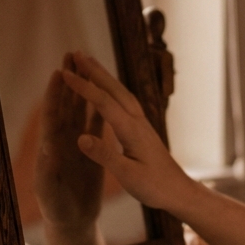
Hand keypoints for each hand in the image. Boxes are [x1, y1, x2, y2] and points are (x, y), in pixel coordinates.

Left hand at [35, 53, 105, 244]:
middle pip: (65, 103)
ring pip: (80, 108)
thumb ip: (47, 170)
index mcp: (52, 147)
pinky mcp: (91, 149)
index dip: (54, 94)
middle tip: (71, 54)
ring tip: (87, 65)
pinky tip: (106, 93)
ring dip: (83, 87)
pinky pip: (96, 123)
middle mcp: (63, 140)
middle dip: (68, 79)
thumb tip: (47, 147)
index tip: (58, 73)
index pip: (52, 115)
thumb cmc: (58, 209)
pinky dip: (99, 107)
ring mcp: (77, 143)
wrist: (72, 221)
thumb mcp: (50, 191)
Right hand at [59, 52, 200, 211]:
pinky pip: (125, 101)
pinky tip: (108, 90)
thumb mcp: (127, 175)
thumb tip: (80, 137)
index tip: (65, 73)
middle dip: (94, 70)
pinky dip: (112, 89)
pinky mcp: (143, 128)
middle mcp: (138, 121)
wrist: (179, 191)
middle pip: (113, 89)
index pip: (103, 101)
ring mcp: (142, 123)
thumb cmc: (154, 187)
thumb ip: (103, 155)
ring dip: (104, 76)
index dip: (83, 86)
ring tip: (89, 63)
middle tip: (75, 53)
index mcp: (131, 130)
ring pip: (121, 92)